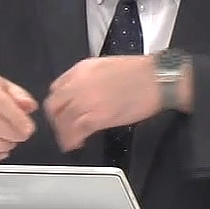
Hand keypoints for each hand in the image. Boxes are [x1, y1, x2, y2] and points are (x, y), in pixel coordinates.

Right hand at [0, 74, 38, 161]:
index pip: (0, 102)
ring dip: (0, 145)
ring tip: (10, 143)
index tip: (28, 128)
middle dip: (11, 133)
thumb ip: (19, 96)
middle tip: (21, 136)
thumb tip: (29, 106)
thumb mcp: (3, 87)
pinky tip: (0, 151)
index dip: (17, 118)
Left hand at [45, 54, 161, 150]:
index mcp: (80, 70)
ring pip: (62, 121)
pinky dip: (72, 140)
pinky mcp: (97, 117)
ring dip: (63, 133)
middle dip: (55, 119)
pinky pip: (75, 132)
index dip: (57, 103)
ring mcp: (85, 102)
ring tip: (68, 140)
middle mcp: (78, 85)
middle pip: (54, 106)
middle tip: (61, 127)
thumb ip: (86, 77)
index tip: (61, 110)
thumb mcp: (103, 65)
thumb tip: (81, 89)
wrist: (155, 79)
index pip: (55, 89)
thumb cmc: (137, 71)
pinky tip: (76, 144)